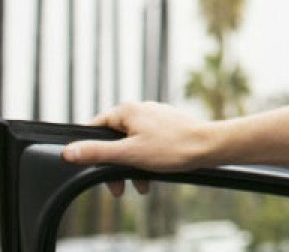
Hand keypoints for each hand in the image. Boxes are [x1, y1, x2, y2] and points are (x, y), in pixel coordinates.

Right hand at [64, 102, 214, 173]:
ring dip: (129, 167)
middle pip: (114, 139)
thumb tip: (69, 151)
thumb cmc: (171, 148)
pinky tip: (149, 180)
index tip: (90, 168)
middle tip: (116, 188)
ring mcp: (155, 117)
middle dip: (113, 165)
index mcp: (128, 110)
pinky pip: (146, 145)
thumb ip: (97, 152)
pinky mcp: (167, 126)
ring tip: (137, 187)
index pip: (95, 127)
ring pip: (131, 145)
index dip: (89, 149)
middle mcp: (140, 109)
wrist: (208, 146)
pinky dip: (144, 162)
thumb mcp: (128, 154)